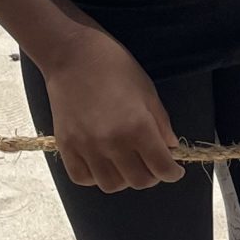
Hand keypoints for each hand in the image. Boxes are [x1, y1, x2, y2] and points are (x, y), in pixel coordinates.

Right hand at [42, 30, 183, 191]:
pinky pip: (83, 178)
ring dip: (125, 179)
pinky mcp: (66, 146)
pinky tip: (103, 164)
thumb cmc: (114, 66)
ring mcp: (86, 147)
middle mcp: (112, 143)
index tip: (174, 170)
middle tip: (152, 164)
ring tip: (127, 164)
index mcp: (138, 127)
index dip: (173, 173)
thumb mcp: (148, 91)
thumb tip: (170, 148)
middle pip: (139, 181)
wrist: (72, 54)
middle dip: (152, 176)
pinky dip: (96, 177)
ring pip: (111, 185)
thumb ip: (161, 124)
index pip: (162, 168)